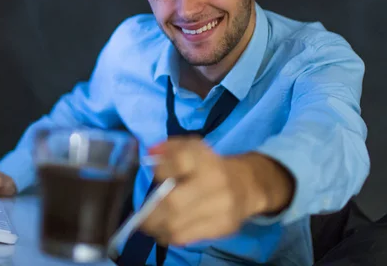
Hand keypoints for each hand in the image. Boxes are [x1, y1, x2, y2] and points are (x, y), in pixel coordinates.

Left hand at [140, 137, 293, 245]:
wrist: (247, 185)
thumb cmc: (210, 166)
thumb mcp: (192, 149)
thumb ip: (169, 148)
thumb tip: (150, 153)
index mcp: (205, 159)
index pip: (179, 161)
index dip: (161, 169)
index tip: (156, 175)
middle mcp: (215, 183)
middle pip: (174, 202)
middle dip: (151, 211)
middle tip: (139, 216)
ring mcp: (221, 207)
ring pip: (178, 225)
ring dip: (156, 227)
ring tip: (148, 226)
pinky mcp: (223, 226)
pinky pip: (188, 237)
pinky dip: (170, 236)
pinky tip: (163, 232)